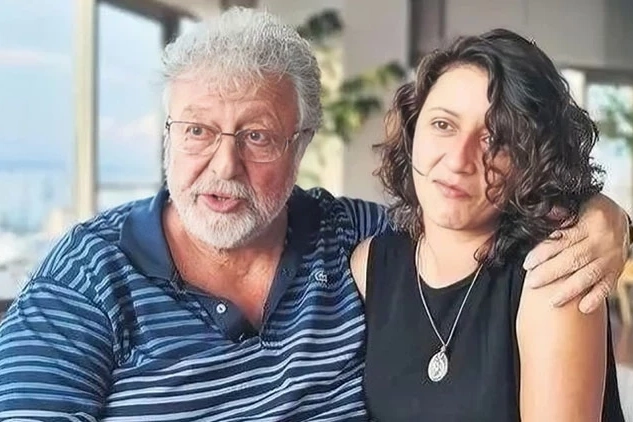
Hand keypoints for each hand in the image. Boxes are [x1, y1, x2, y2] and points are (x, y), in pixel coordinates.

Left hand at [523, 194, 629, 312]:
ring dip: (570, 290)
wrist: (620, 215)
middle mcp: (602, 242)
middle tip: (532, 284)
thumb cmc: (591, 209)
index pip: (563, 240)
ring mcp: (611, 258)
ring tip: (553, 301)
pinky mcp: (616, 270)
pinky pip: (607, 286)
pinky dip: (596, 298)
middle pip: (574, 260)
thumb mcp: (578, 204)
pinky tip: (583, 308)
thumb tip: (542, 212)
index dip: (544, 253)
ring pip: (589, 276)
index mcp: (591, 223)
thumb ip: (561, 211)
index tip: (528, 264)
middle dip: (551, 273)